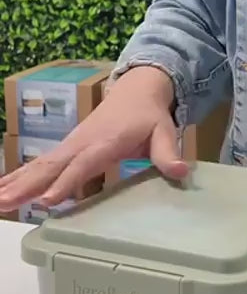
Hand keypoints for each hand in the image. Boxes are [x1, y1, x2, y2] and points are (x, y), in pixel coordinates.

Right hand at [0, 66, 188, 212]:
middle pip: (52, 166)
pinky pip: (40, 165)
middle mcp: (82, 143)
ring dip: (17, 183)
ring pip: (40, 166)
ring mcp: (70, 145)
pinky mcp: (65, 149)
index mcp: (105, 141)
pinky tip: (3, 192)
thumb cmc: (150, 115)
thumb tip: (182, 172)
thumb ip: (169, 153)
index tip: (47, 201)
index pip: (83, 165)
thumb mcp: (164, 131)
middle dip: (28, 185)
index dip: (66, 182)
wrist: (136, 89)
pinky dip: (20, 178)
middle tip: (4, 203)